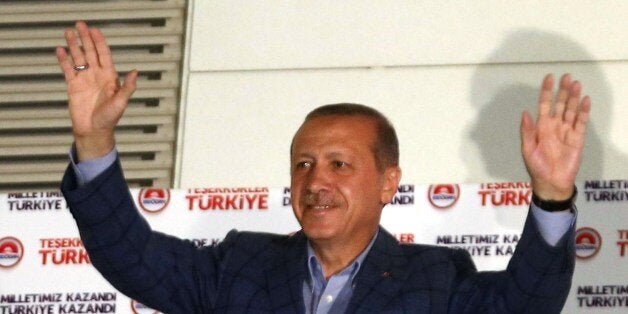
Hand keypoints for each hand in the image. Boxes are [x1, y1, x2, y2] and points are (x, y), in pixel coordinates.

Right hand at [56, 21, 136, 160]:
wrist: (94, 131)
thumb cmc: (110, 118)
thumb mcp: (121, 102)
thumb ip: (128, 87)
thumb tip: (136, 71)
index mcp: (110, 77)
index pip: (105, 55)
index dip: (100, 42)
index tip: (95, 30)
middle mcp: (97, 75)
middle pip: (91, 52)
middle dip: (86, 38)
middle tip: (80, 24)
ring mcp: (85, 79)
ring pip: (79, 58)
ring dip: (74, 45)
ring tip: (68, 32)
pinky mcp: (73, 86)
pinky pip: (68, 70)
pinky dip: (64, 60)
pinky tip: (60, 50)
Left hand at [520, 74, 590, 199]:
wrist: (551, 183)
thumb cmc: (537, 167)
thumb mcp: (528, 149)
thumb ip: (527, 131)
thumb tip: (524, 113)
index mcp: (541, 127)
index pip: (544, 105)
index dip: (547, 91)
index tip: (549, 78)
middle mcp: (554, 126)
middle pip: (560, 104)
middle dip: (563, 90)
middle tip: (567, 76)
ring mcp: (567, 131)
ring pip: (571, 110)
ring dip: (574, 97)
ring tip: (577, 84)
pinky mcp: (577, 138)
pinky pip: (581, 122)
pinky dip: (583, 111)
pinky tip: (585, 100)